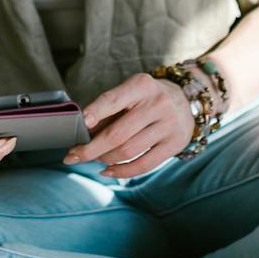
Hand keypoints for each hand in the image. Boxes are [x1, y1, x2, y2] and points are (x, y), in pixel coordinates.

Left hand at [62, 72, 192, 177]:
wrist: (186, 100)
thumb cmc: (146, 99)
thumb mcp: (130, 94)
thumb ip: (108, 111)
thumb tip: (81, 134)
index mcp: (141, 85)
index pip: (112, 100)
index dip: (95, 112)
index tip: (80, 124)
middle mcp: (157, 104)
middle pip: (117, 134)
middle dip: (90, 149)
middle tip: (72, 156)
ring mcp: (168, 125)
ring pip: (127, 151)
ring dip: (104, 159)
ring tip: (94, 158)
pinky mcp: (175, 144)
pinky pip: (143, 165)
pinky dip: (121, 172)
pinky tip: (107, 171)